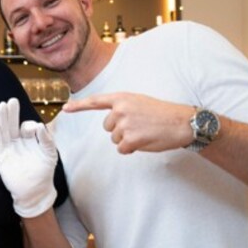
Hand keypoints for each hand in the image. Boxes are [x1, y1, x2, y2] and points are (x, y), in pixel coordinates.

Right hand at [0, 98, 56, 217]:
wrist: (35, 191)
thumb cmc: (44, 172)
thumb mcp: (49, 153)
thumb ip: (46, 139)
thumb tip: (41, 125)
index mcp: (28, 140)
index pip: (26, 127)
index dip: (29, 125)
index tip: (34, 128)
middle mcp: (16, 142)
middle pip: (12, 125)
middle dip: (11, 113)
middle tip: (11, 101)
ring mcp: (7, 149)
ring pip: (3, 131)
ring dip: (1, 118)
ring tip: (1, 107)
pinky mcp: (0, 156)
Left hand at [62, 93, 193, 153]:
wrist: (182, 122)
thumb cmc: (162, 114)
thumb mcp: (139, 102)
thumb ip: (122, 108)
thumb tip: (110, 123)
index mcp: (122, 98)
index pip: (96, 101)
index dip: (79, 106)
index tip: (65, 109)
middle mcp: (120, 110)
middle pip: (107, 127)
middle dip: (121, 130)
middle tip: (140, 126)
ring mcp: (124, 124)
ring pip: (115, 139)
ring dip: (128, 140)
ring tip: (145, 132)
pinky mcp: (130, 139)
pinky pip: (122, 149)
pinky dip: (131, 149)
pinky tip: (145, 141)